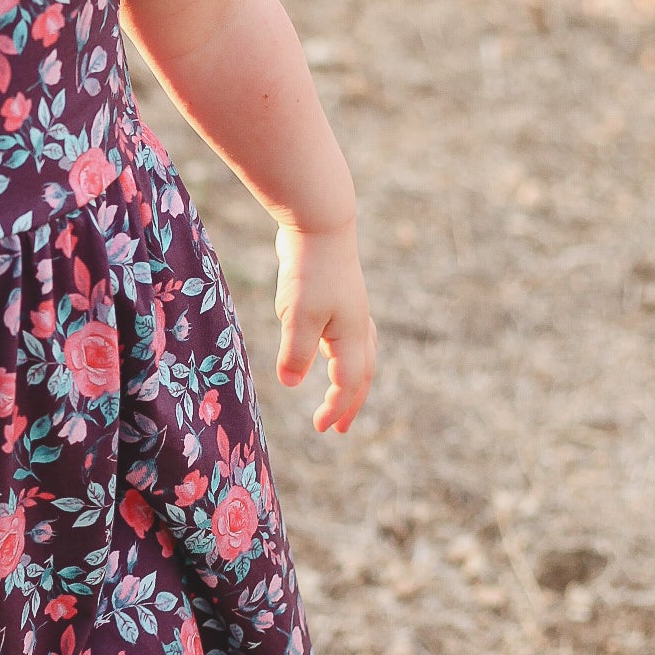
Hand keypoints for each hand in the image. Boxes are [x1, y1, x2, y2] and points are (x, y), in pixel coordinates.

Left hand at [273, 220, 375, 435]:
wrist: (319, 224)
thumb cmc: (310, 270)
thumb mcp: (298, 315)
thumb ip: (295, 352)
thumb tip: (292, 384)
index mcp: (351, 335)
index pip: (349, 382)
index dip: (337, 407)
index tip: (322, 428)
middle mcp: (357, 326)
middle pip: (361, 373)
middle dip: (351, 402)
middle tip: (341, 429)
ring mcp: (349, 310)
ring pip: (359, 353)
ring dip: (352, 377)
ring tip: (343, 391)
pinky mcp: (336, 297)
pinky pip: (347, 335)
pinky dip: (343, 352)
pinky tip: (327, 348)